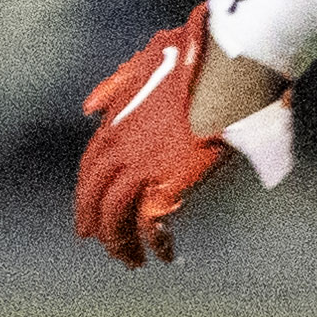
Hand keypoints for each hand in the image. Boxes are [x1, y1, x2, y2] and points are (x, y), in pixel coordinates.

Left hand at [74, 15, 286, 264]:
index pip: (89, 169)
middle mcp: (119, 147)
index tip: (88, 214)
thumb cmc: (198, 56)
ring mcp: (141, 166)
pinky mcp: (169, 182)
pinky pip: (152, 224)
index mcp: (114, 122)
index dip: (86, 195)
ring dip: (121, 243)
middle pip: (93, 197)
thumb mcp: (147, 58)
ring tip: (133, 261)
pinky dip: (156, 243)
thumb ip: (116, 84)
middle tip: (100, 244)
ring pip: (115, 217)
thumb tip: (89, 108)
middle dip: (94, 224)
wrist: (229, 62)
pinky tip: (165, 254)